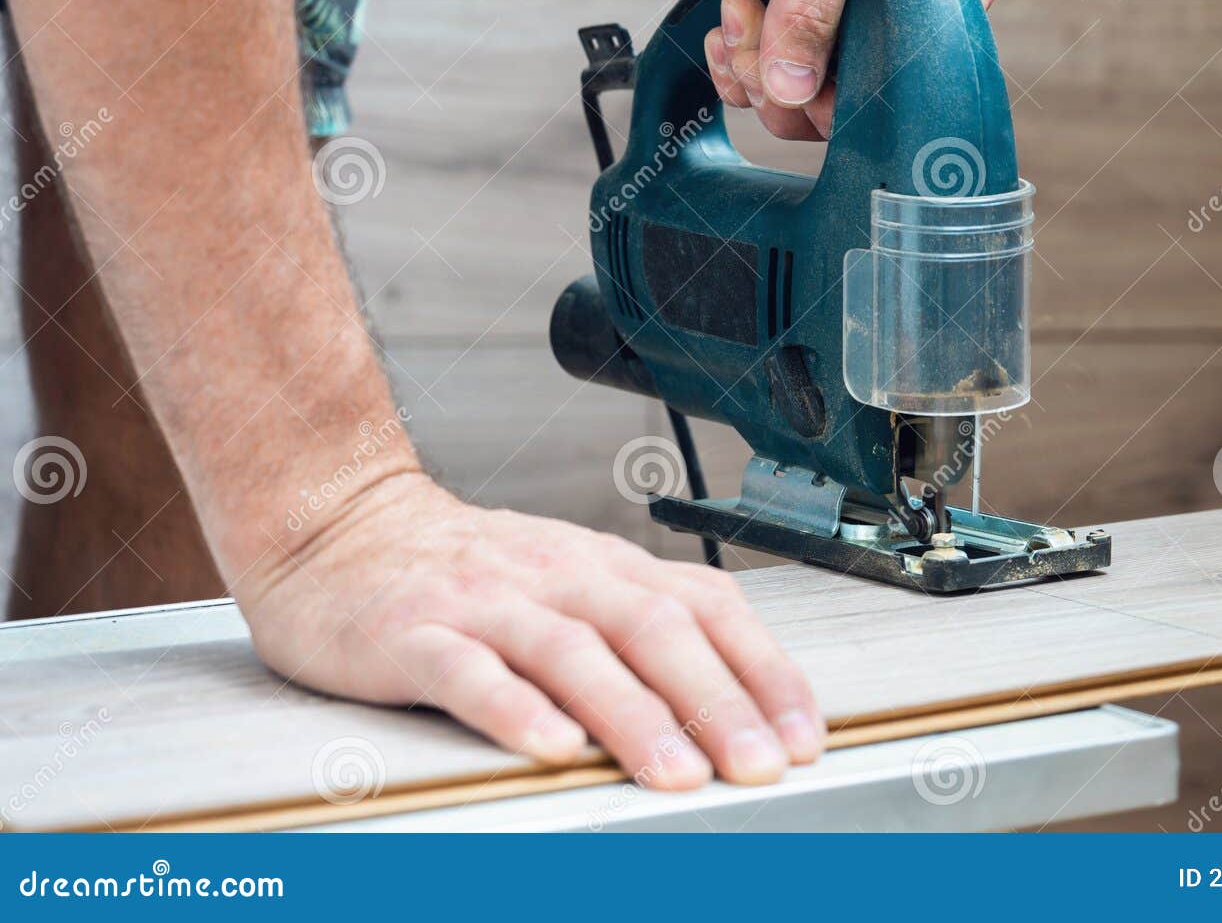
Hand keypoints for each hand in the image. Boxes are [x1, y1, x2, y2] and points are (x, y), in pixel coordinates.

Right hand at [238, 473, 823, 787]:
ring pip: (574, 653)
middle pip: (654, 629)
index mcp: (605, 565)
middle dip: (718, 702)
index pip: (708, 607)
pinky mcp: (414, 635)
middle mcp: (557, 576)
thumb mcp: (571, 579)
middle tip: (760, 765)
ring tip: (678, 773)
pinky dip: (516, 710)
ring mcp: (486, 603)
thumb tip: (736, 702)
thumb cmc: (469, 569)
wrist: (340, 526)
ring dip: (635, 716)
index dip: (764, 670)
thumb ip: (641, 627)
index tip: (804, 733)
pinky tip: (551, 746)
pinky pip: (470, 673)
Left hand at [692, 0, 1001, 138]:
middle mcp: (909, 13)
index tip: (811, 57)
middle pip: (851, 106)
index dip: (853, 93)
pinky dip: (739, 68)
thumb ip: (811, 5)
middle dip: (788, 84)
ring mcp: (853, 23)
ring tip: (740, 12)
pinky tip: (731, 25)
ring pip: (803, 103)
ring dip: (755, 72)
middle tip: (759, 27)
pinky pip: (773, 85)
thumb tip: (792, 90)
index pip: (919, 86)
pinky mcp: (805, 23)